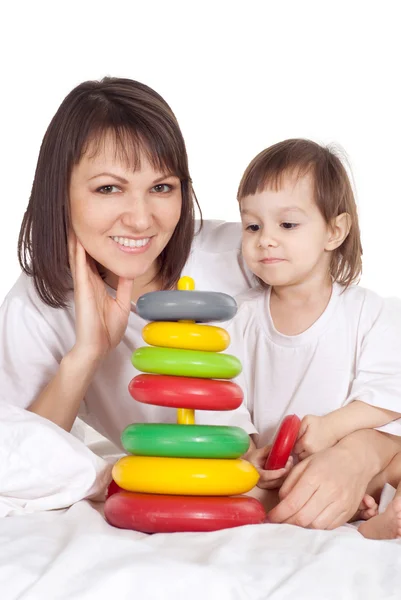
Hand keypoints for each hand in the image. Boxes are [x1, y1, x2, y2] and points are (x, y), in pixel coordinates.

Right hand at [69, 231, 133, 359]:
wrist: (98, 347)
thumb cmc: (107, 330)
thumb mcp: (121, 303)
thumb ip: (123, 286)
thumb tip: (129, 271)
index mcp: (96, 284)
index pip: (94, 259)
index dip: (94, 242)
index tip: (97, 226)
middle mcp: (88, 281)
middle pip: (83, 253)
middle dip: (82, 235)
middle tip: (80, 215)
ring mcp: (83, 284)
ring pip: (78, 255)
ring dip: (76, 238)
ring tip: (74, 219)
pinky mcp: (81, 289)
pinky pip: (79, 266)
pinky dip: (78, 252)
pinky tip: (78, 238)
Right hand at [246, 444, 292, 489]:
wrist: (248, 466)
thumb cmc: (252, 459)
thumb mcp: (258, 453)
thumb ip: (267, 450)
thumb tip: (278, 446)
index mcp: (256, 474)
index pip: (267, 476)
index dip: (276, 474)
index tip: (284, 469)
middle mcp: (262, 483)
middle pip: (277, 480)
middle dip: (286, 470)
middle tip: (290, 459)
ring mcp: (267, 485)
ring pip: (281, 482)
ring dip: (287, 472)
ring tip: (290, 460)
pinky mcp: (272, 485)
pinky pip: (281, 482)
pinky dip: (286, 474)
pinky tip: (288, 465)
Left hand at [266, 442, 370, 528]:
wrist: (356, 461)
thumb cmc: (327, 460)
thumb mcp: (304, 464)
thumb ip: (290, 483)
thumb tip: (281, 503)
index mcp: (315, 477)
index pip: (292, 502)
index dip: (278, 514)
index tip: (270, 517)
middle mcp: (329, 491)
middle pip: (303, 517)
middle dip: (287, 523)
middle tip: (279, 522)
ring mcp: (340, 504)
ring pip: (315, 525)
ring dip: (301, 528)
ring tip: (293, 522)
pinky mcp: (348, 512)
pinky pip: (328, 527)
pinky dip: (316, 528)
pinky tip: (309, 521)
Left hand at [294, 414, 338, 459]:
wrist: (334, 428)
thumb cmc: (320, 423)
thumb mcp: (306, 420)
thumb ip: (296, 428)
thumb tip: (290, 436)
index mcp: (305, 443)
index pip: (293, 448)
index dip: (293, 444)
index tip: (297, 441)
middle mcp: (310, 451)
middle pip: (298, 456)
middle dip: (299, 450)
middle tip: (302, 443)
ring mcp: (316, 456)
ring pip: (304, 459)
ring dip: (304, 454)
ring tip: (308, 446)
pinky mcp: (321, 458)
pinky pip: (311, 460)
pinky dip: (310, 456)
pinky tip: (312, 449)